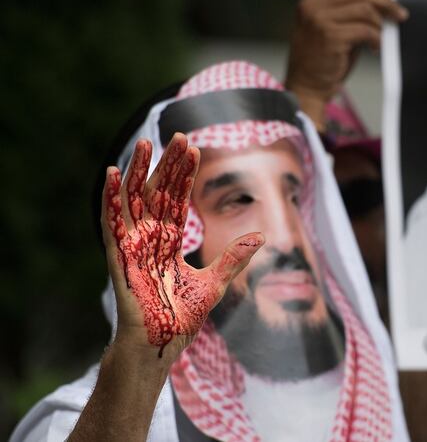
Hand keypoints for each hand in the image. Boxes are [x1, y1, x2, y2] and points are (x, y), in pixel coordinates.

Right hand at [101, 134, 263, 359]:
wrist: (164, 343)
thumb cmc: (184, 319)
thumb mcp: (216, 282)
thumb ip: (234, 258)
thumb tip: (260, 236)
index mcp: (169, 242)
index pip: (177, 200)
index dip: (184, 175)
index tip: (195, 149)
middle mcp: (150, 238)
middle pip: (158, 193)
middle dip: (167, 165)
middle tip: (179, 137)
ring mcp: (133, 245)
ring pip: (134, 200)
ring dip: (137, 171)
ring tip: (144, 143)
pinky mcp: (120, 256)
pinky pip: (112, 222)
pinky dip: (111, 197)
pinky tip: (113, 173)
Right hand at [285, 0, 407, 126]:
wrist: (307, 86)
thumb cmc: (323, 57)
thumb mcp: (332, 25)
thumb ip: (351, 11)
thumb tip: (383, 1)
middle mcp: (314, 4)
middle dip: (386, 3)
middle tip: (400, 14)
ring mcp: (320, 19)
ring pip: (365, 9)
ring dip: (380, 24)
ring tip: (381, 37)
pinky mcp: (331, 36)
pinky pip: (366, 30)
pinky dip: (376, 39)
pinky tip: (375, 48)